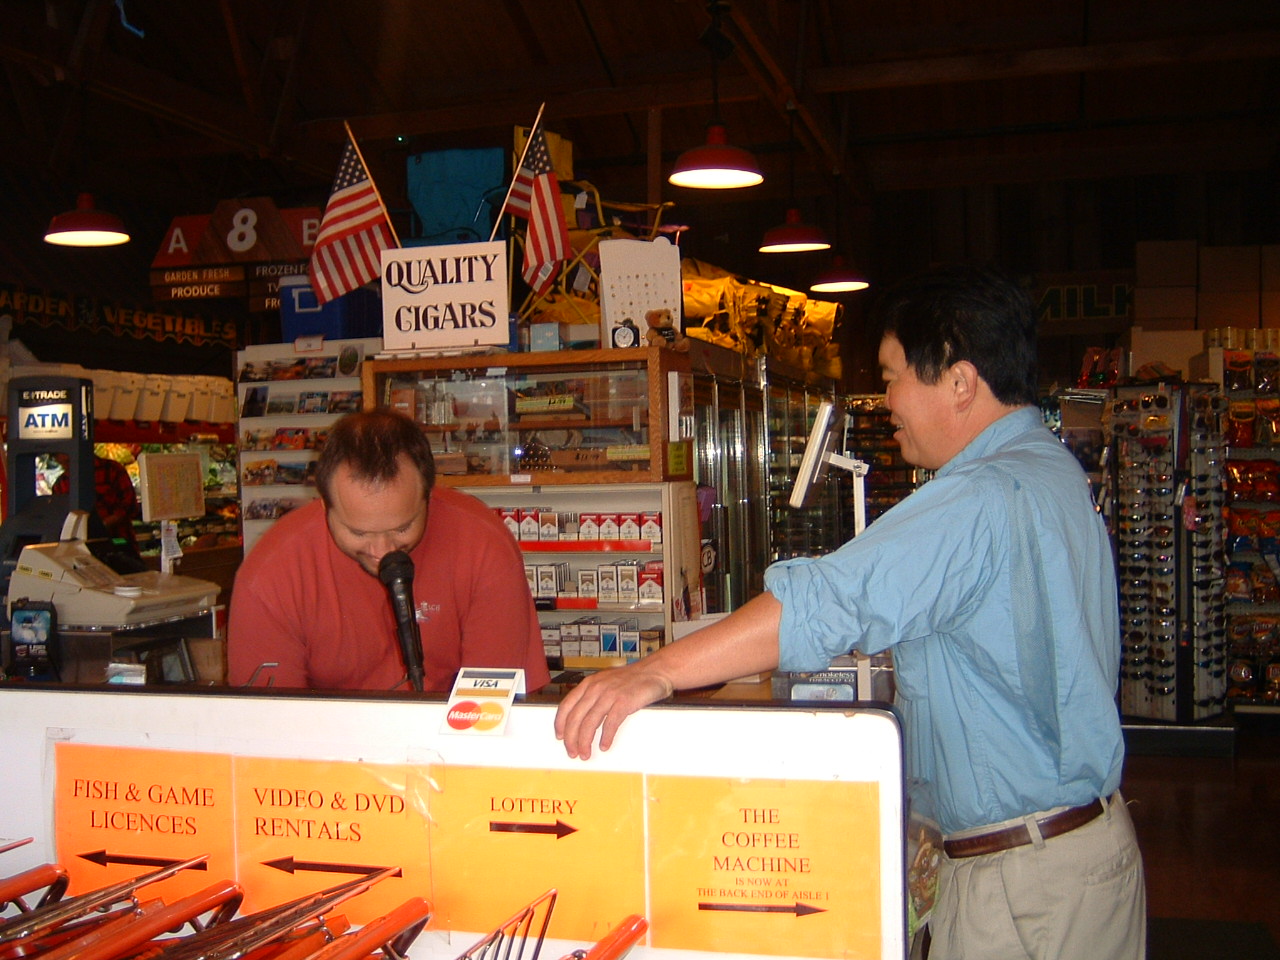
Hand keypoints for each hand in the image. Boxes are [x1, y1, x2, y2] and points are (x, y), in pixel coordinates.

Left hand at [554, 664, 673, 759]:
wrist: (655, 671)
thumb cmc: (632, 679)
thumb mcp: (605, 682)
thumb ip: (593, 695)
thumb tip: (581, 718)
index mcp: (589, 684)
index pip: (566, 706)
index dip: (560, 724)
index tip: (560, 736)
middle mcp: (596, 688)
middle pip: (575, 718)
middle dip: (571, 739)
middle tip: (572, 752)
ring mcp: (609, 694)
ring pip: (589, 723)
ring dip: (585, 742)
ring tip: (585, 753)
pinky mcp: (623, 702)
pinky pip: (610, 724)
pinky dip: (606, 737)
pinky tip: (604, 745)